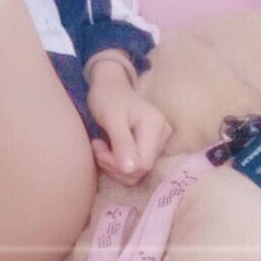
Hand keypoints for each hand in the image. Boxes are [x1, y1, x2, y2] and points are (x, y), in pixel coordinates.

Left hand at [86, 59, 172, 185]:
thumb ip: (121, 141)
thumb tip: (130, 169)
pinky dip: (118, 163)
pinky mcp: (151, 148)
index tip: (99, 148)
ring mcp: (159, 142)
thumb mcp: (111, 117)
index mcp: (156, 126)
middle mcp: (163, 136)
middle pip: (140, 171)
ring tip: (100, 146)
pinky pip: (135, 167)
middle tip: (97, 146)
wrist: (110, 88)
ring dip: (113, 165)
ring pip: (136, 172)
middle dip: (113, 164)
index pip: (142, 164)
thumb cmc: (108, 98)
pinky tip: (109, 149)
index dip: (118, 165)